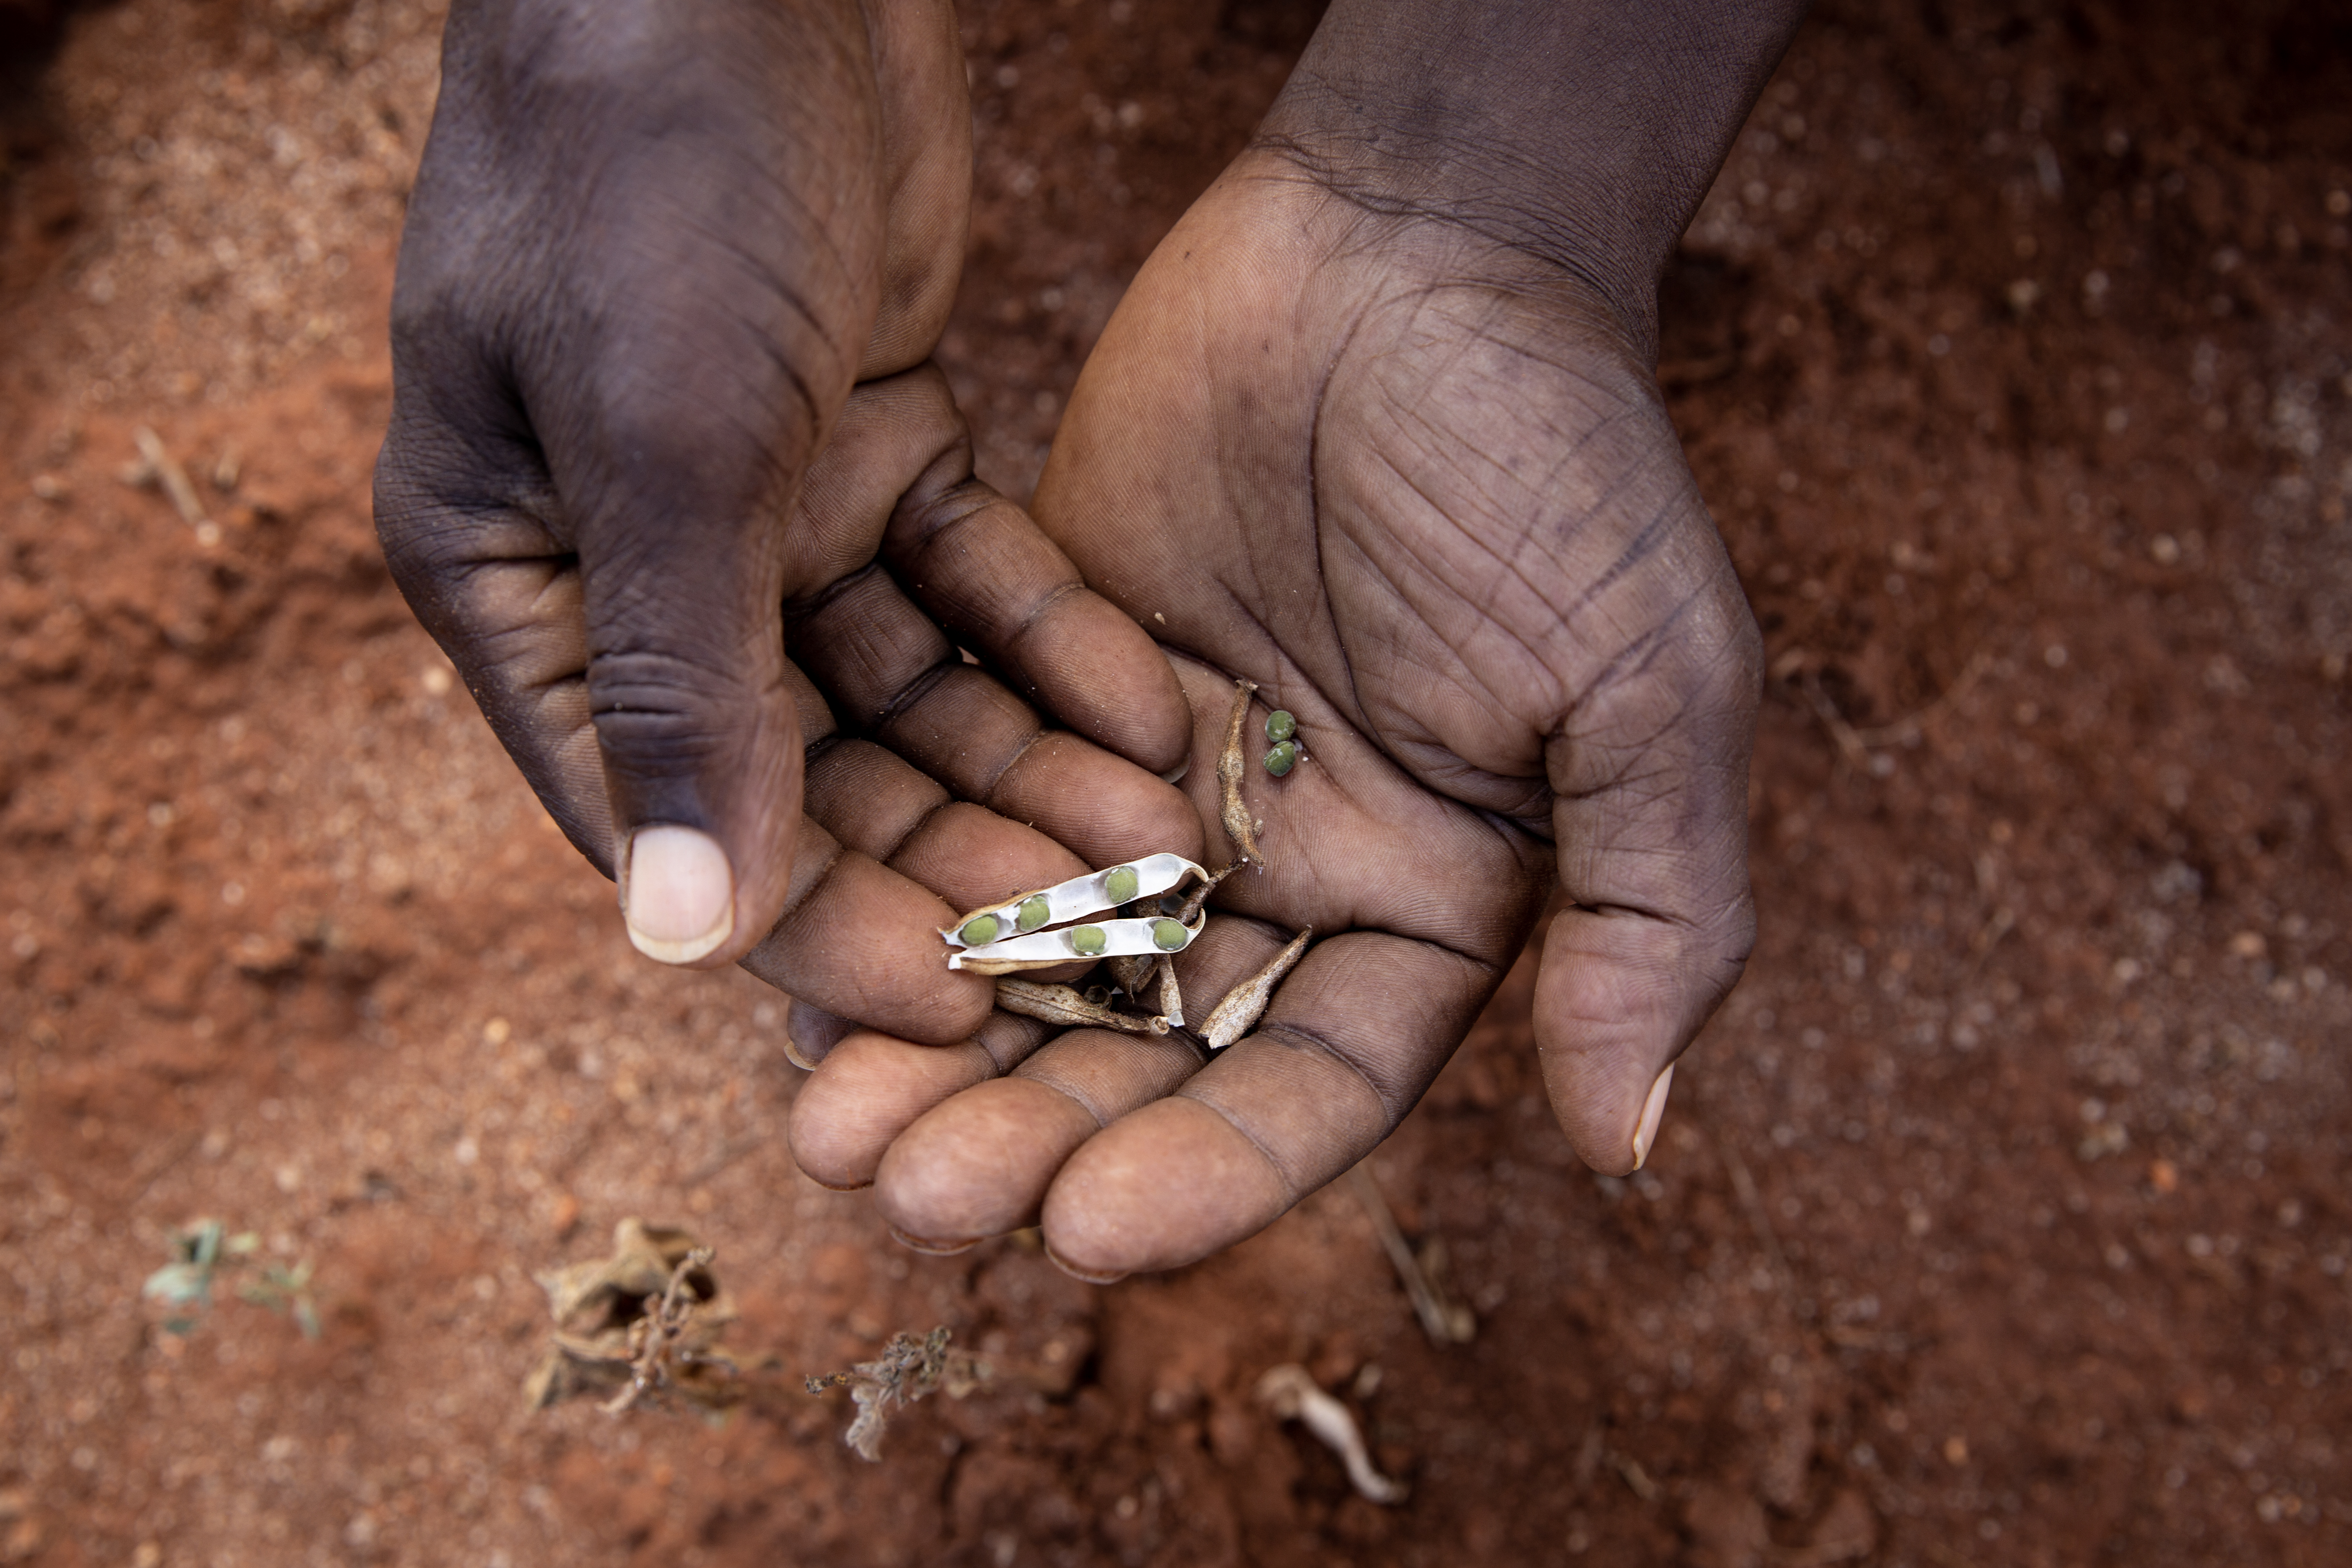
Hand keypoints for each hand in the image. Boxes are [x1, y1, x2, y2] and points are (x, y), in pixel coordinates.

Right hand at [372, 0, 1190, 1038]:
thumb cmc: (650, 173)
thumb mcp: (663, 437)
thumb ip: (681, 681)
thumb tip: (673, 941)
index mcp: (524, 587)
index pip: (664, 811)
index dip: (805, 923)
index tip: (947, 1011)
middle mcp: (638, 568)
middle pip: (799, 773)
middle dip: (939, 863)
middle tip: (1087, 956)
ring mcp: (761, 511)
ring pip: (902, 699)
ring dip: (1019, 776)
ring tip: (1149, 861)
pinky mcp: (875, 448)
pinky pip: (971, 591)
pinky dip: (1049, 650)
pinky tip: (1148, 724)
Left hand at [788, 159, 1762, 1275]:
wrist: (1412, 248)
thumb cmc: (1560, 462)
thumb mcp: (1653, 690)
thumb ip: (1650, 913)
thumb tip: (1626, 1140)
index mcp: (1425, 904)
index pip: (1311, 1085)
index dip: (1208, 1172)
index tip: (1089, 1237)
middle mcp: (1285, 871)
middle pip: (1146, 1051)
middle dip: (1031, 1133)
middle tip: (903, 1196)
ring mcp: (1159, 784)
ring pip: (1034, 956)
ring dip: (935, 1046)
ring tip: (823, 1129)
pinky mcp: (1051, 687)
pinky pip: (962, 810)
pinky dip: (896, 887)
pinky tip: (800, 958)